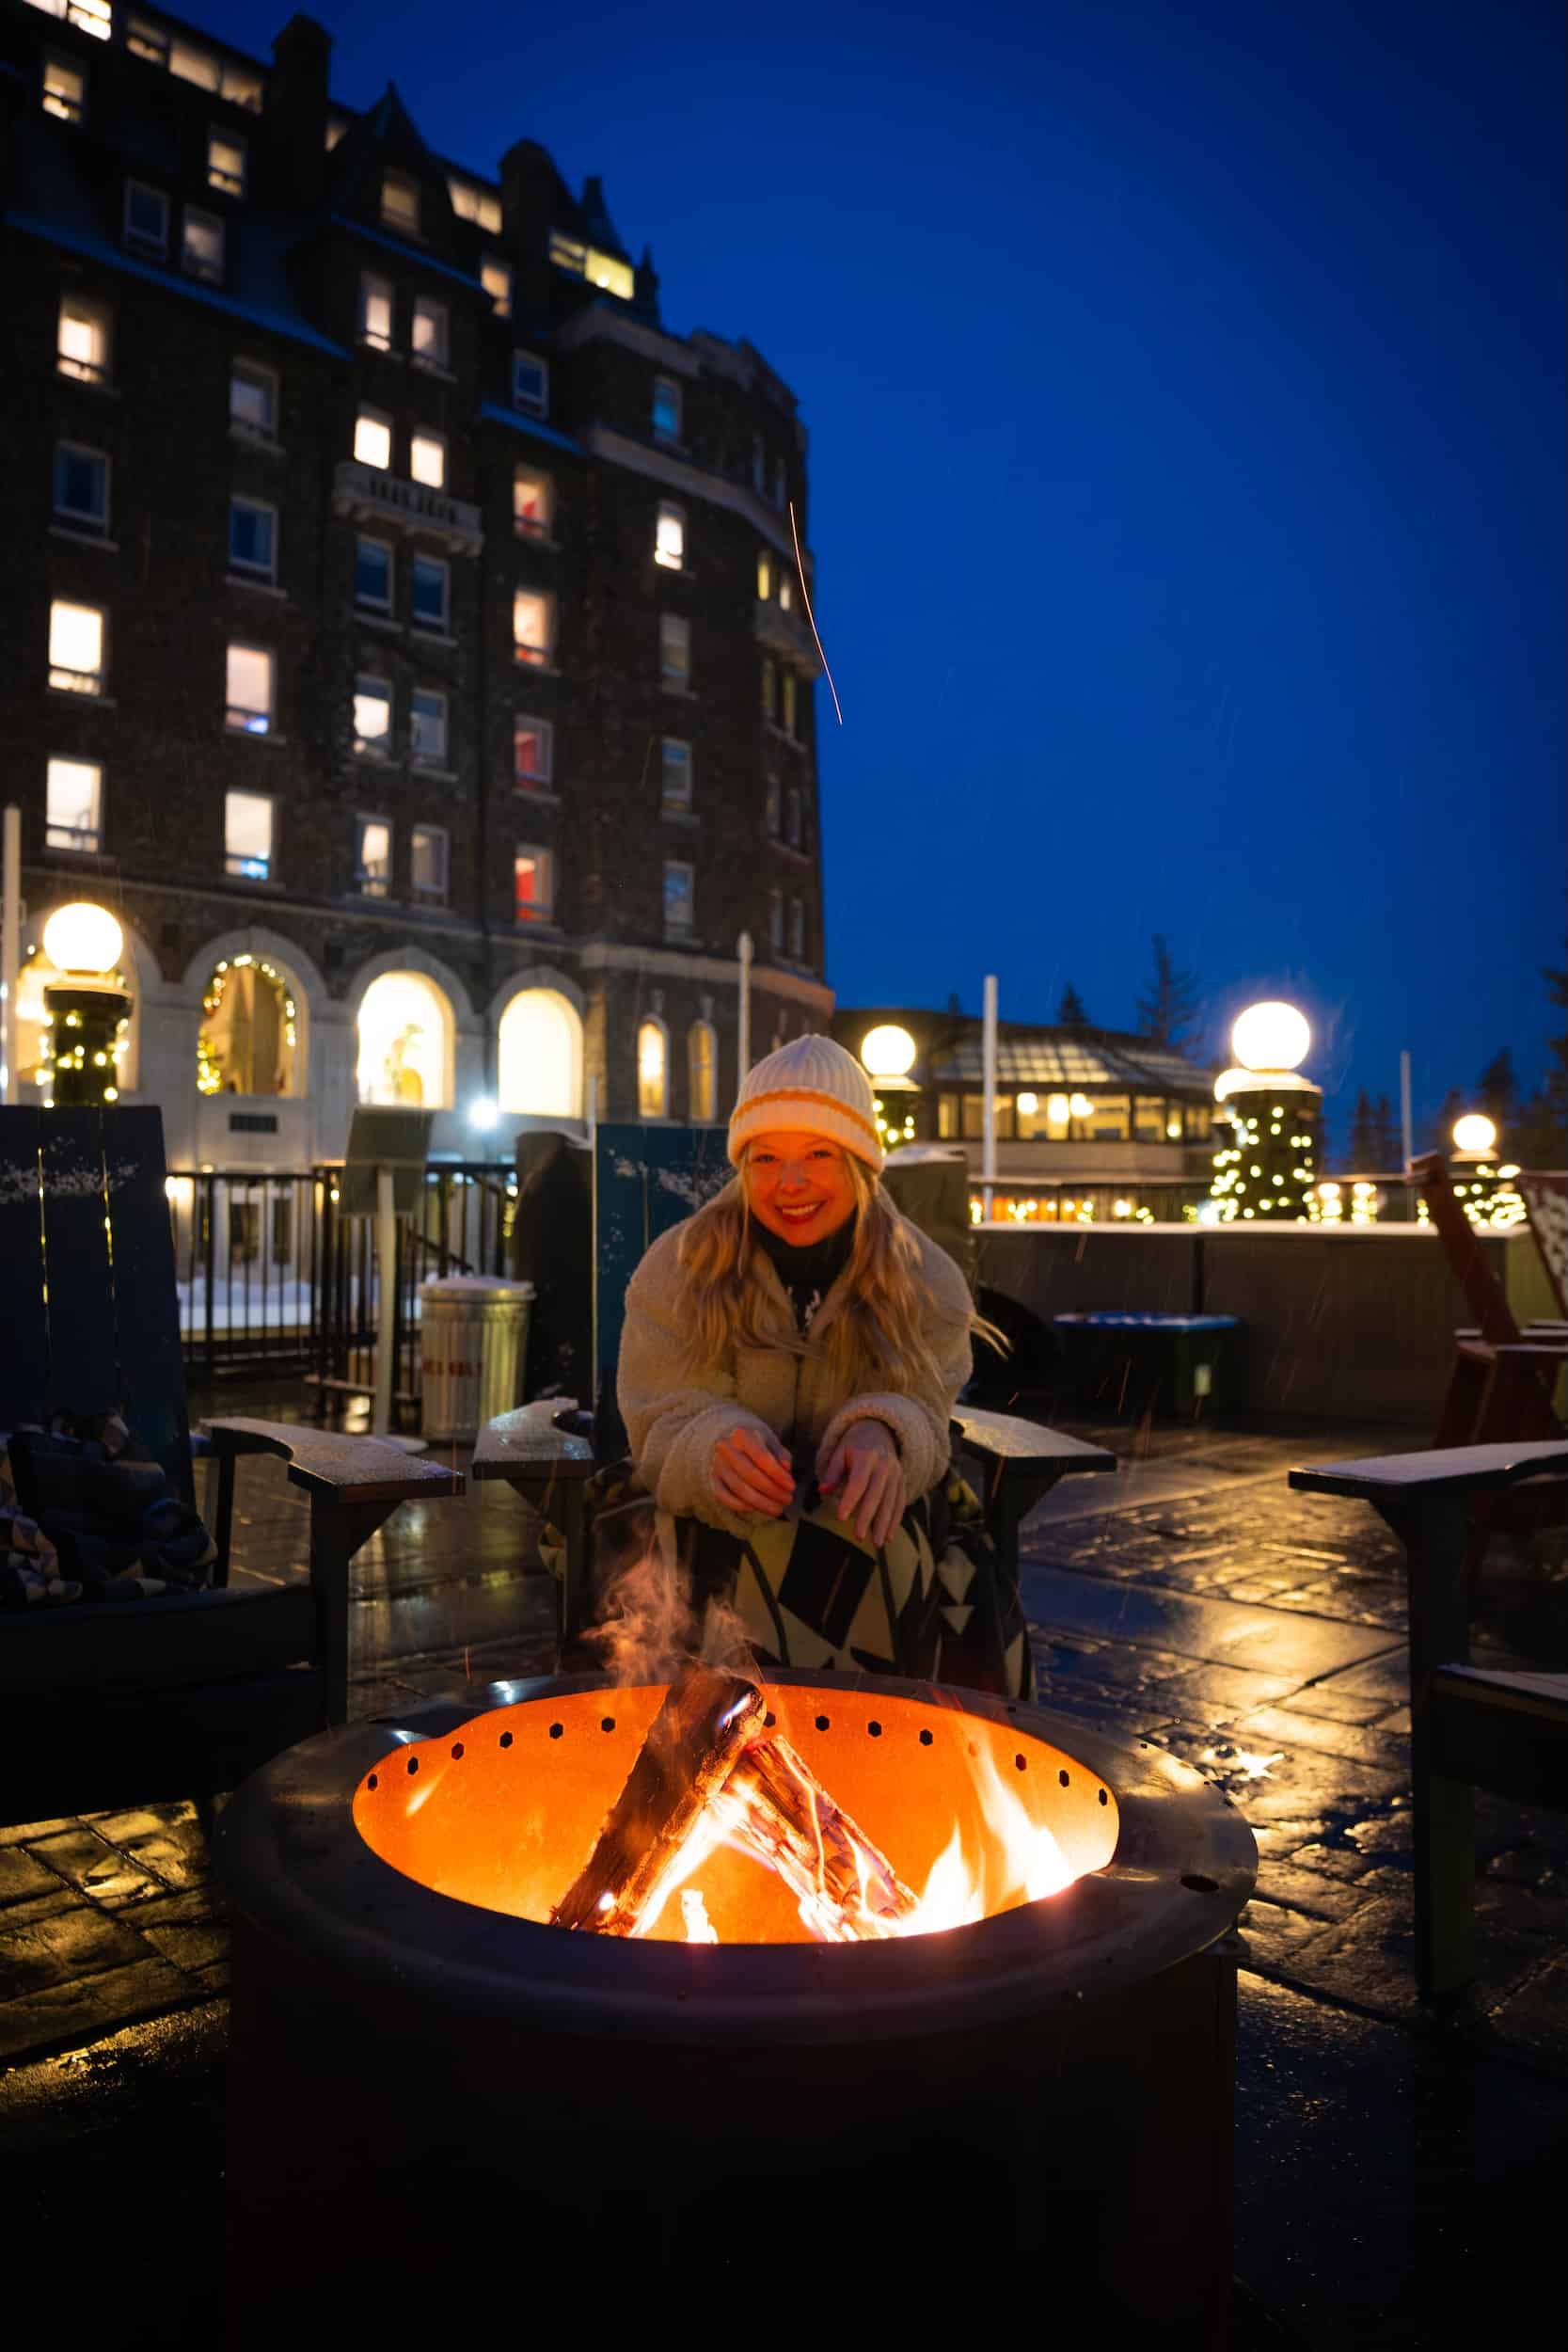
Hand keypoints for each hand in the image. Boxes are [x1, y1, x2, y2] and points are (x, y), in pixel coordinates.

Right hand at [712, 1426, 795, 1518]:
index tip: (792, 1487)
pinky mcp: (712, 1479)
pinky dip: (740, 1506)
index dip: (778, 1475)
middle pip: (750, 1474)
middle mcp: (726, 1449)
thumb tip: (786, 1468)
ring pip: (739, 1488)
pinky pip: (724, 1497)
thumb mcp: (770, 1442)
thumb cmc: (756, 1443)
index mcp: (742, 1435)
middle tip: (787, 1500)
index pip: (762, 1457)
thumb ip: (781, 1454)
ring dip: (760, 1502)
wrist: (729, 1440)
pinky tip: (755, 1508)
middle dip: (772, 1490)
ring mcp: (717, 1465)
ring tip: (777, 1509)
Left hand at [820, 1422, 904, 1547]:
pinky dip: (895, 1520)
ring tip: (877, 1543)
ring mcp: (896, 1473)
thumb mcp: (839, 1452)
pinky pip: (900, 1502)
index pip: (858, 1482)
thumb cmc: (853, 1445)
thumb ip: (832, 1473)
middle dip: (868, 1518)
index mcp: (866, 1457)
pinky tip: (888, 1535)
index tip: (841, 1518)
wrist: (879, 1430)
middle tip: (859, 1537)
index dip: (849, 1500)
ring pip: (891, 1502)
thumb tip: (822, 1491)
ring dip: (884, 1524)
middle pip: (876, 1495)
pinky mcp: (902, 1480)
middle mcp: (884, 1465)